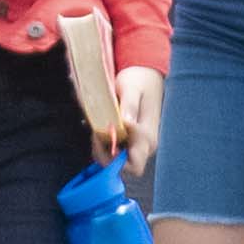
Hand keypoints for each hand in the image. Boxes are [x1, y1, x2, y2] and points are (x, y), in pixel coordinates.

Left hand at [107, 65, 160, 183]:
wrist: (147, 75)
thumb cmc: (139, 80)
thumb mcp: (131, 88)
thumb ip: (129, 105)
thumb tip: (126, 122)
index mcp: (147, 136)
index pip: (133, 166)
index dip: (114, 160)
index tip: (102, 138)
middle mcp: (146, 145)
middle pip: (123, 167)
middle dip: (104, 155)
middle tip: (95, 134)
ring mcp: (140, 144)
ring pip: (118, 161)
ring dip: (103, 150)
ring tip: (97, 130)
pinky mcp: (133, 141)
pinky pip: (117, 152)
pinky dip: (105, 145)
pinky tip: (101, 130)